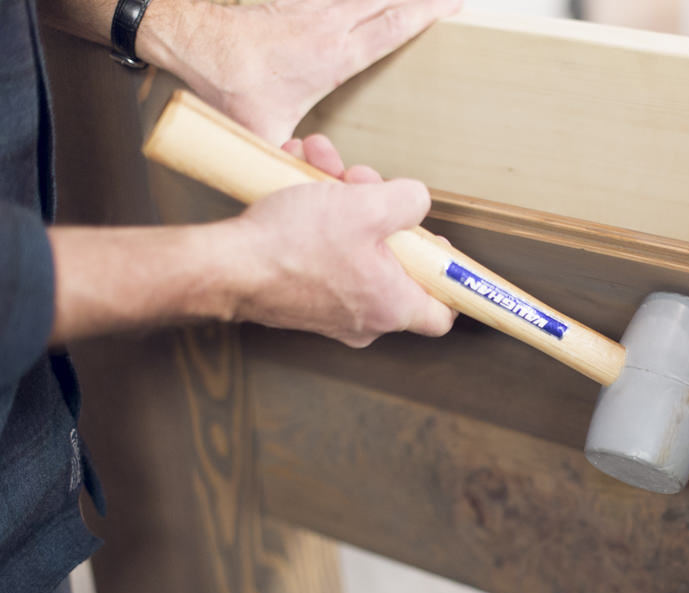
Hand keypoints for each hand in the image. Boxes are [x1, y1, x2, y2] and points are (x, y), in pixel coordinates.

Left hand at [142, 0, 461, 143]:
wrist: (190, 41)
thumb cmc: (226, 85)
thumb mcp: (264, 134)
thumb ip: (292, 161)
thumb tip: (310, 191)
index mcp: (333, 57)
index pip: (392, 27)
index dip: (426, 14)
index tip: (453, 7)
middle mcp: (328, 25)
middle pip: (388, 0)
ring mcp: (312, 8)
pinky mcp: (295, 2)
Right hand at [231, 134, 455, 345]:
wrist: (224, 265)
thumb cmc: (294, 246)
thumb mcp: (367, 206)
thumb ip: (408, 201)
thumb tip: (415, 202)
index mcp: (392, 307)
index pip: (441, 312)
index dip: (446, 277)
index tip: (435, 245)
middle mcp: (364, 317)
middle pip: (392, 259)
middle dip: (377, 208)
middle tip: (359, 180)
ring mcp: (330, 307)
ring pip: (352, 244)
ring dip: (339, 197)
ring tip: (319, 161)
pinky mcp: (299, 293)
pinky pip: (320, 249)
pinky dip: (313, 211)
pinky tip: (297, 171)